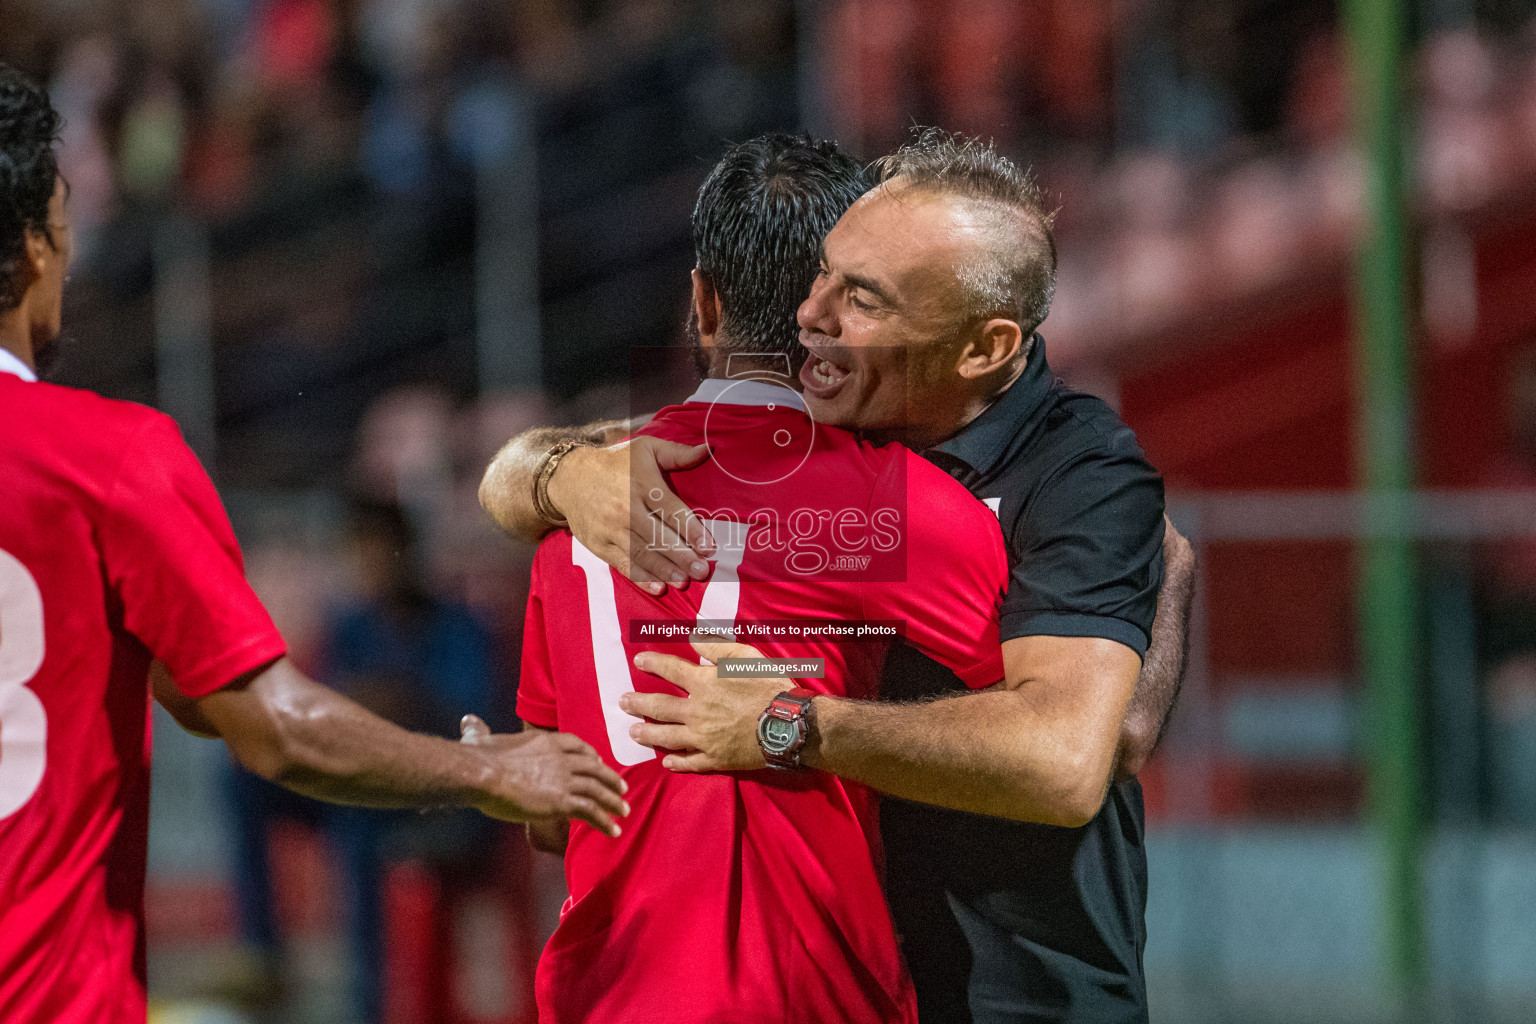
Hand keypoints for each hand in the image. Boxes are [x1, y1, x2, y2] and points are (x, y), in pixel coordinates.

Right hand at [459, 715, 629, 836]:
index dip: (590, 755)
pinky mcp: (561, 801)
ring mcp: (563, 779)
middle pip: (594, 767)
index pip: (576, 745)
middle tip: (622, 789)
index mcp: (544, 741)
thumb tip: (468, 720)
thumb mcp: (480, 738)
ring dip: (613, 802)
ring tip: (623, 812)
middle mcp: (559, 757)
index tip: (599, 762)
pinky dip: (605, 821)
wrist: (481, 773)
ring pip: (597, 789)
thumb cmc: (476, 758)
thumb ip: (478, 731)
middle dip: (610, 779)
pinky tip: (613, 830)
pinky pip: (591, 811)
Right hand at [546, 436, 715, 594]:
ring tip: (684, 582)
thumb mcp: (646, 448)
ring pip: (641, 554)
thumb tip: (708, 449)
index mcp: (642, 484)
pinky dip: (641, 577)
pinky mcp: (599, 544)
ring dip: (665, 570)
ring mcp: (610, 528)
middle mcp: (626, 508)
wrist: (570, 476)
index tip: (709, 547)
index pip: (671, 511)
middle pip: (658, 537)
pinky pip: (623, 564)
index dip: (692, 531)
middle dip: (683, 556)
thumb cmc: (616, 462)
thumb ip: (678, 452)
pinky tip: (658, 587)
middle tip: (702, 571)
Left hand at [622, 637, 791, 771]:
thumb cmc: (769, 687)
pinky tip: (666, 762)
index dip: (653, 663)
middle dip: (638, 703)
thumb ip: (716, 646)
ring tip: (632, 733)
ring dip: (647, 734)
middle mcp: (697, 712)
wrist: (788, 724)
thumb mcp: (745, 657)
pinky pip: (690, 763)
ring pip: (667, 737)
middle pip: (659, 707)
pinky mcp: (716, 759)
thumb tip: (693, 635)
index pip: (670, 670)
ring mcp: (704, 738)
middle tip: (622, 702)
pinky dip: (676, 762)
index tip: (638, 660)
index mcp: (704, 684)